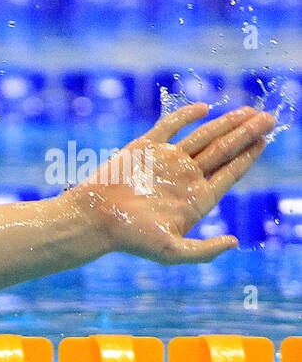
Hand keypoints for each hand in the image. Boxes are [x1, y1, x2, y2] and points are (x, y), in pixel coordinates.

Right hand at [65, 103, 274, 263]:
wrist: (94, 218)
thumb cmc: (130, 238)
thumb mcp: (170, 252)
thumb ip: (203, 252)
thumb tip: (234, 243)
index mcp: (196, 199)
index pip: (231, 172)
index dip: (250, 155)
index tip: (266, 139)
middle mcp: (185, 178)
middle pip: (224, 151)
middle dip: (247, 134)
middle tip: (269, 118)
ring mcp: (167, 161)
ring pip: (203, 136)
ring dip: (226, 123)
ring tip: (249, 111)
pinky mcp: (145, 148)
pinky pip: (171, 126)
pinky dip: (187, 115)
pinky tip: (205, 109)